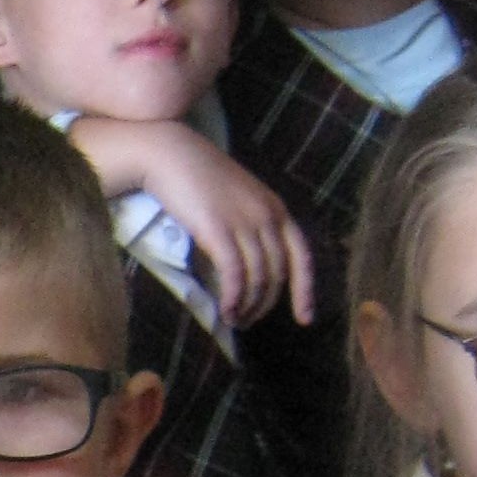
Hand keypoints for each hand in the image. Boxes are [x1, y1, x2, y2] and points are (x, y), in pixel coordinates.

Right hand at [69, 116, 314, 325]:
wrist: (171, 155)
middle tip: (247, 322)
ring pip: (258, 278)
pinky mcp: (219, 230)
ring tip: (233, 320)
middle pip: (277, 273)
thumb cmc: (199, 177)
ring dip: (247, 306)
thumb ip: (250, 225)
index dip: (306, 291)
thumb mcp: (238, 199)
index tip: (304, 318)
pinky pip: (234, 274)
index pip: (302, 257)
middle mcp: (267, 217)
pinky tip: (224, 310)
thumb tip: (250, 267)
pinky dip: (232, 297)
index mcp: (276, 209)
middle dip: (265, 305)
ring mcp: (245, 223)